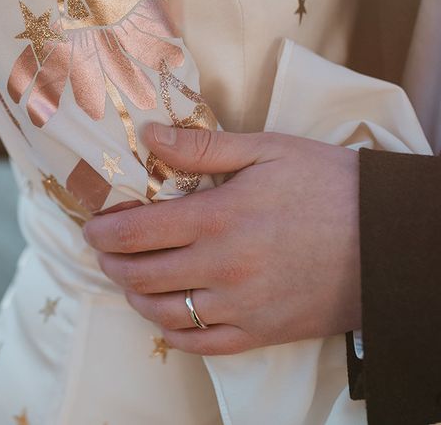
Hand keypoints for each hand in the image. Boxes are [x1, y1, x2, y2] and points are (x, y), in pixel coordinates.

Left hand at [83, 125, 360, 354]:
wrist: (388, 238)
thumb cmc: (327, 185)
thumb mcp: (266, 151)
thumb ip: (201, 147)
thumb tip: (148, 135)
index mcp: (217, 218)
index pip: (136, 232)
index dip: (104, 233)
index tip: (92, 228)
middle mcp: (221, 268)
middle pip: (141, 276)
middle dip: (111, 264)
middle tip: (105, 251)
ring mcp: (240, 306)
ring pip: (164, 313)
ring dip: (135, 297)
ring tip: (130, 280)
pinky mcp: (261, 332)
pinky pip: (202, 345)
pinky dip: (173, 332)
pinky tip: (167, 316)